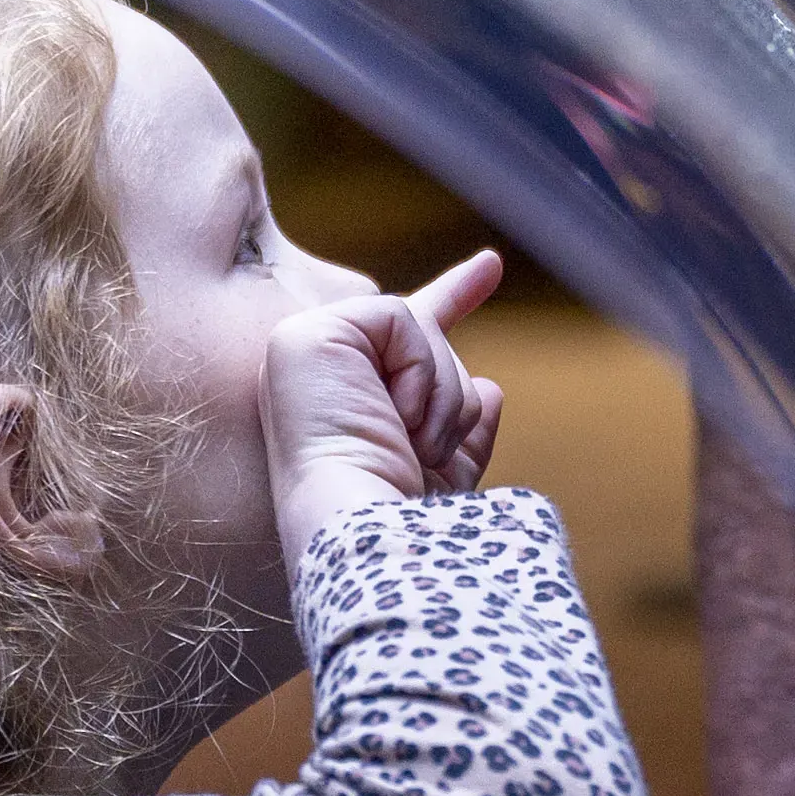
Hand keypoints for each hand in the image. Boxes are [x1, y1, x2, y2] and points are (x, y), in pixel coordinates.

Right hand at [263, 250, 507, 567]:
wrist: (369, 530)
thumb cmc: (403, 513)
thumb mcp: (450, 466)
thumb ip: (465, 425)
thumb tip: (491, 388)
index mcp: (349, 400)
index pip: (409, 340)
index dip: (455, 295)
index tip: (491, 265)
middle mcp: (319, 374)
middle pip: (427, 339)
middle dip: (448, 395)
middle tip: (424, 447)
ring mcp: (303, 352)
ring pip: (420, 326)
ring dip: (439, 393)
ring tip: (411, 441)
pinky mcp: (303, 337)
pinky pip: (399, 317)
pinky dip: (416, 370)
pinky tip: (396, 414)